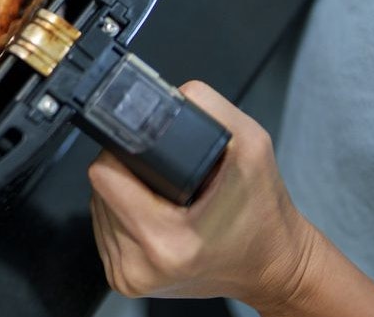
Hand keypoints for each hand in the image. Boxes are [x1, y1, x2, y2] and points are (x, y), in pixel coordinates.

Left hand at [87, 81, 373, 315]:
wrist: (275, 266)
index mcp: (166, 239)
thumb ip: (208, 108)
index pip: (104, 175)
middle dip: (126, 173)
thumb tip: (169, 92)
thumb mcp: (251, 145)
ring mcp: (129, 277)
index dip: (121, 153)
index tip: (145, 153)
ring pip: (98, 208)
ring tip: (162, 197)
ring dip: (124, 194)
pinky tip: (154, 215)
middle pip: (98, 189)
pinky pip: (105, 229)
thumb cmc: (264, 215)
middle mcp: (141, 265)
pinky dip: (124, 215)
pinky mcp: (125, 280)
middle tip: (162, 176)